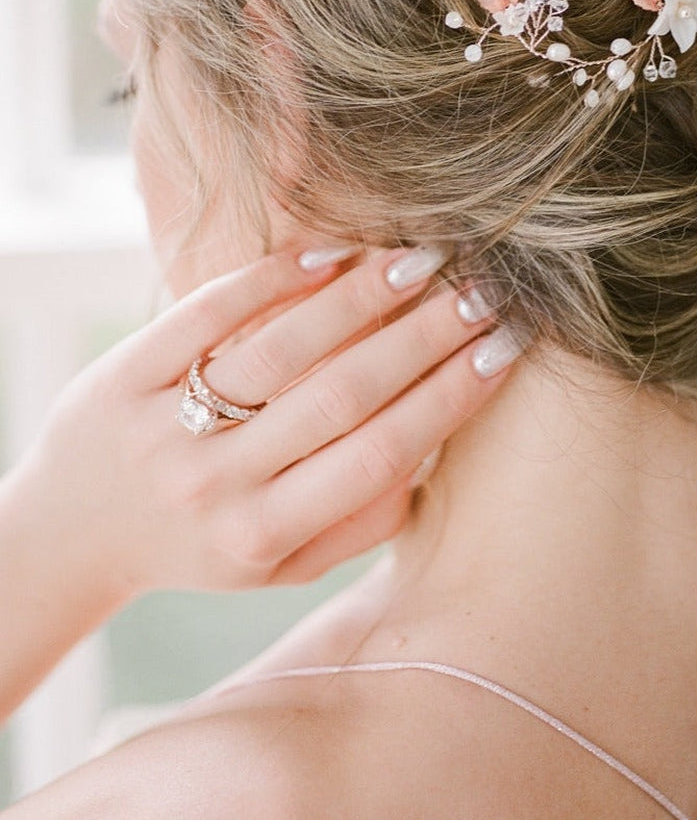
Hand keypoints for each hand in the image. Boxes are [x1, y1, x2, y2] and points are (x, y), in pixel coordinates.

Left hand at [18, 245, 516, 605]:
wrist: (70, 535)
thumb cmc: (200, 545)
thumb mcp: (280, 566)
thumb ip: (358, 524)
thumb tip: (433, 455)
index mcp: (265, 537)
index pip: (381, 456)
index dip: (450, 397)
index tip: (504, 349)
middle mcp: (217, 487)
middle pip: (343, 397)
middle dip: (425, 337)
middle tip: (482, 291)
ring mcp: (167, 428)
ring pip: (281, 350)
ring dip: (361, 298)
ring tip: (422, 260)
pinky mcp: (124, 375)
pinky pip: (206, 314)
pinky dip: (271, 278)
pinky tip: (331, 253)